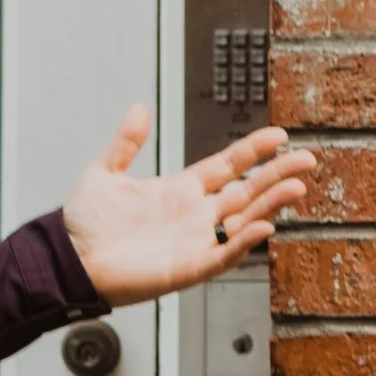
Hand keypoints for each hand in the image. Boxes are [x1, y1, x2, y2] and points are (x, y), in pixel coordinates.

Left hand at [62, 106, 314, 305]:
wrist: (68, 259)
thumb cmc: (85, 223)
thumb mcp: (105, 173)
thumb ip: (125, 143)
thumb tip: (139, 107)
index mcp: (180, 189)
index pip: (228, 166)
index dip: (253, 151)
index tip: (279, 136)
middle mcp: (195, 214)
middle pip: (246, 191)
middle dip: (277, 175)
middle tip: (307, 160)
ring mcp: (194, 241)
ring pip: (243, 220)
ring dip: (270, 205)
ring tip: (297, 187)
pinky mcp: (187, 268)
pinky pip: (223, 256)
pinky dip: (244, 243)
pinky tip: (265, 227)